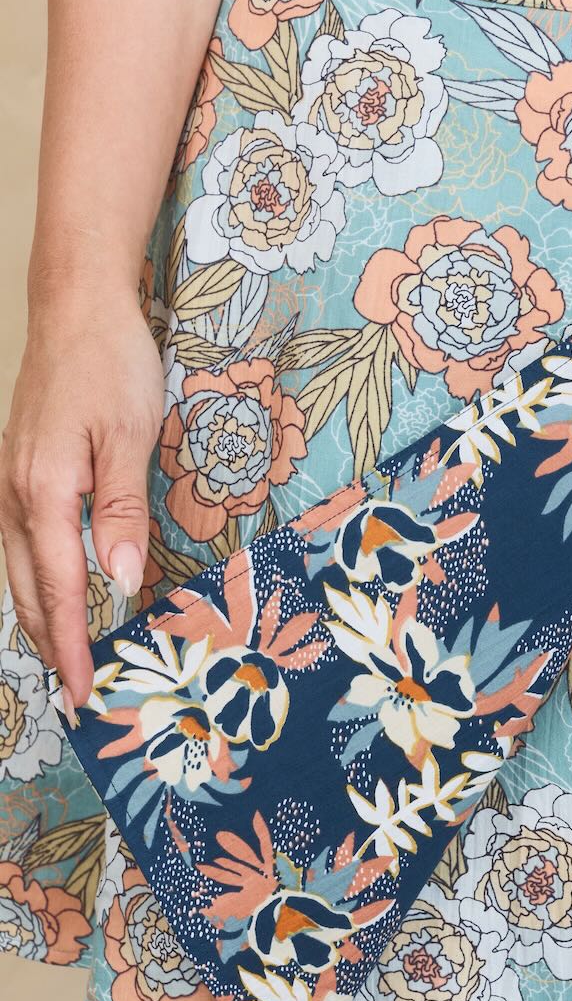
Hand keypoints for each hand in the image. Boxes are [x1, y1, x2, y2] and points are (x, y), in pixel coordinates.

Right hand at [0, 285, 163, 707]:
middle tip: (76, 691)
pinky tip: (53, 588)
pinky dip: (35, 577)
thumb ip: (123, 513)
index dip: (72, 644)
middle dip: (50, 643)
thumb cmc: (110, 364)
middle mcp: (15, 495)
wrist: (76, 308)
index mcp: (44, 493)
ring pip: (17, 568)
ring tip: (64, 653)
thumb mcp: (131, 437)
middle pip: (27, 590)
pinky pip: (20, 541)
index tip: (85, 691)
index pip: (58, 589)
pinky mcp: (18, 470)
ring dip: (39, 614)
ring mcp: (10, 482)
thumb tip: (119, 581)